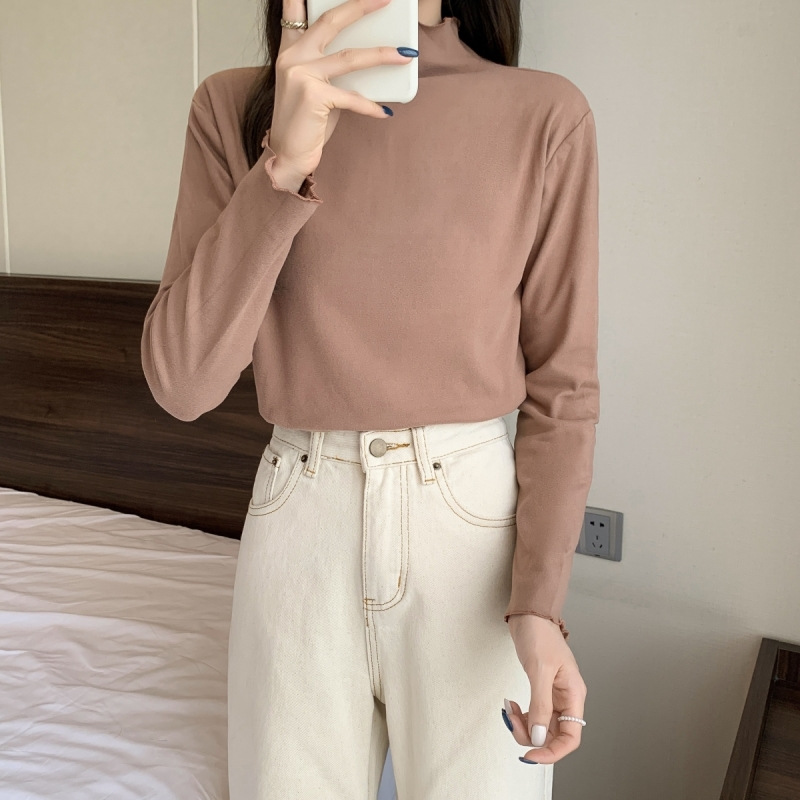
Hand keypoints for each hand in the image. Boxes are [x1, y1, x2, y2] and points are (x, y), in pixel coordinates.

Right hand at [268, 0, 415, 181]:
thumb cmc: (305, 122)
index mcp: (290, 50)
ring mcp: (301, 74)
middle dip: (361, 6)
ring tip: (406, 54)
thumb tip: (369, 56)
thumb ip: (332, 67)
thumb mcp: (316, 87)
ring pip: (350, 57)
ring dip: (382, 54)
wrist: (287, 155)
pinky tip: (385, 111)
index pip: (294, 12)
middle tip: (386, 0)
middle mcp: (293, 57)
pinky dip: (371, 106)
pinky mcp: (313, 96)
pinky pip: (352, 97)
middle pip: (331, 21)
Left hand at [504, 614, 586, 763]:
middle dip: (530, 734)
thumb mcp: (539, 669)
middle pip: (552, 734)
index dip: (552, 751)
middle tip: (511, 721)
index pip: (570, 737)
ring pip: (540, 726)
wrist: (529, 614)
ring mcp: (553, 695)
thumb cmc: (539, 634)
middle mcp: (566, 698)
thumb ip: (540, 704)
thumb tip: (538, 736)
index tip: (531, 756)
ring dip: (523, 725)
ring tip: (509, 711)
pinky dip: (520, 715)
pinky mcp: (540, 690)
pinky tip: (511, 705)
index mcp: (573, 695)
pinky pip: (533, 714)